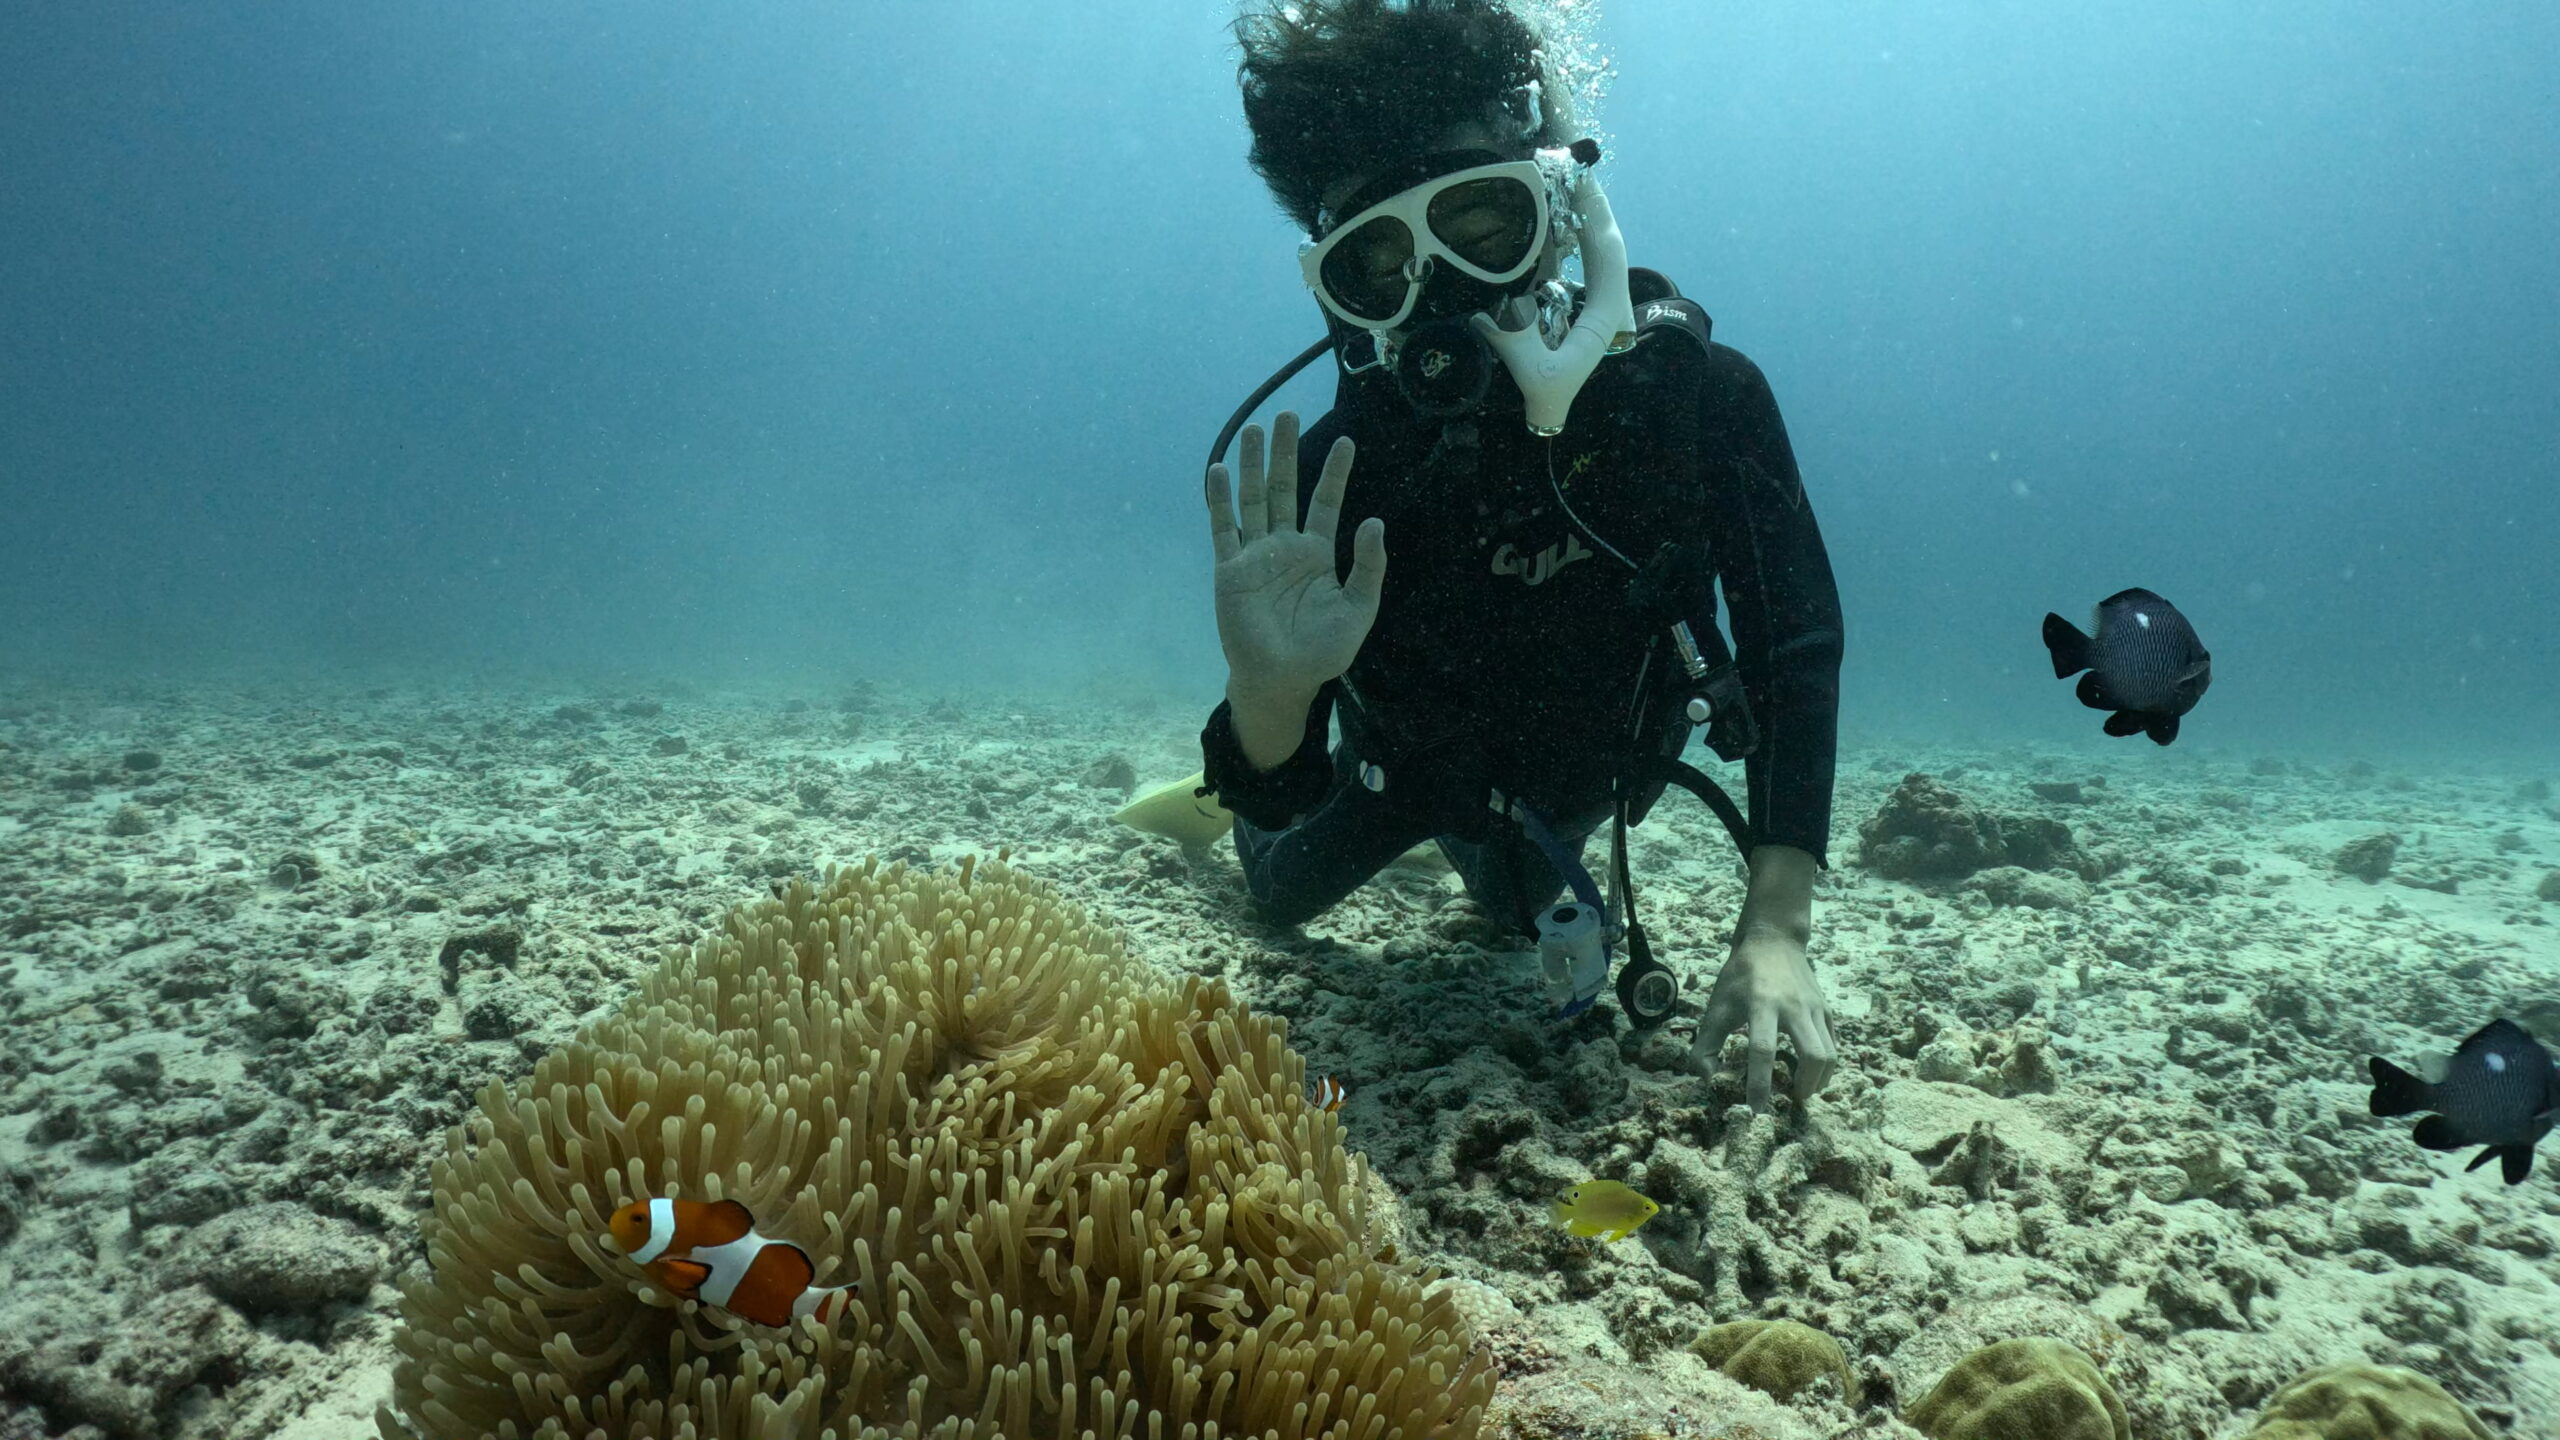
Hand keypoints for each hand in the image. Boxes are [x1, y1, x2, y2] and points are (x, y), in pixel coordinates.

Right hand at [1204, 412, 1386, 761]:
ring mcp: (1255, 556)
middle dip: (1287, 454)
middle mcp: (1285, 547)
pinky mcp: (1230, 570)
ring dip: (1253, 466)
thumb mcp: (1358, 608)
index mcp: (1317, 554)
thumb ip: (1368, 567)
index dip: (1335, 473)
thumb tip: (1374, 521)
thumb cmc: (1322, 650)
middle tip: (1288, 415)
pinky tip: (1218, 471)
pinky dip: (1220, 501)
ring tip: (1255, 430)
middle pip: (1285, 489)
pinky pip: (1224, 529)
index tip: (1347, 440)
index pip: (1326, 503)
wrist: (1283, 678)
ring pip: (1254, 500)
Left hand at [1693, 925, 1835, 1112]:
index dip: (1759, 1085)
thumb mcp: (1716, 1006)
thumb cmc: (1739, 977)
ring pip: (1829, 1053)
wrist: (1773, 941)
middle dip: (1803, 1086)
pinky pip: (1834, 1045)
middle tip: (1790, 1101)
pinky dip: (1825, 1066)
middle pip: (1812, 1055)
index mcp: (1761, 1005)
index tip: (1756, 1111)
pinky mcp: (1826, 1010)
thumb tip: (1708, 1079)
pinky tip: (1811, 1074)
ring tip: (1801, 1090)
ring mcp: (1815, 1008)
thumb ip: (1706, 1045)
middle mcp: (1794, 1007)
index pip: (1763, 1051)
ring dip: (1818, 1080)